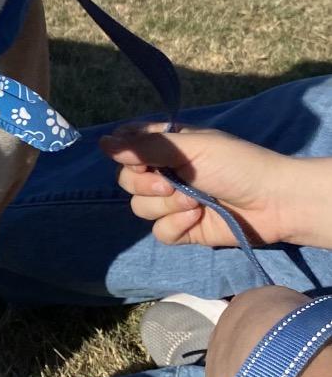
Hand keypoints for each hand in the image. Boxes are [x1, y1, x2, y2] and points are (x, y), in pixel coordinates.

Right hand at [99, 124, 296, 247]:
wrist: (274, 203)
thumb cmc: (235, 163)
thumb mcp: (191, 147)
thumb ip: (146, 147)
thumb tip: (102, 145)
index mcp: (163, 144)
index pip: (123, 146)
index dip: (125, 154)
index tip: (141, 159)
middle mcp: (162, 171)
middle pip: (125, 180)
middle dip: (146, 185)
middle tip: (173, 184)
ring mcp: (171, 202)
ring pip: (140, 208)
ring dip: (166, 206)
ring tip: (195, 202)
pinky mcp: (182, 229)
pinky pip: (159, 231)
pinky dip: (176, 226)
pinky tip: (197, 219)